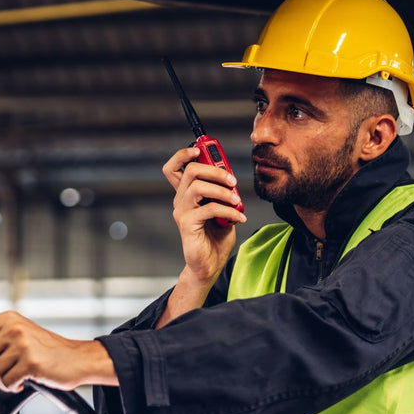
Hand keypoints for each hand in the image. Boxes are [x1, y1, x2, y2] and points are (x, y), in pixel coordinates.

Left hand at [0, 307, 115, 392]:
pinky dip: (13, 387)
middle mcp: (14, 328)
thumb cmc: (47, 346)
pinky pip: (7, 382)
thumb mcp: (17, 326)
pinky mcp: (31, 363)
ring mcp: (23, 345)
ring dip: (2, 380)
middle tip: (5, 367)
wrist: (77, 359)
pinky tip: (23, 381)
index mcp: (8, 318)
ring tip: (16, 375)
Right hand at [162, 147, 246, 282]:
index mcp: (186, 193)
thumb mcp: (223, 208)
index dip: (183, 154)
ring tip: (237, 201)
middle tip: (232, 180)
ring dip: (222, 191)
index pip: (174, 167)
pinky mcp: (187, 224)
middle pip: (191, 170)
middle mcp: (180, 200)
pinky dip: (228, 210)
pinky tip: (239, 217)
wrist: (210, 264)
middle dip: (215, 170)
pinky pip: (208, 208)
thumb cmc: (216, 236)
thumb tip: (231, 178)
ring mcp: (181, 211)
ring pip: (198, 187)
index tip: (201, 149)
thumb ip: (223, 192)